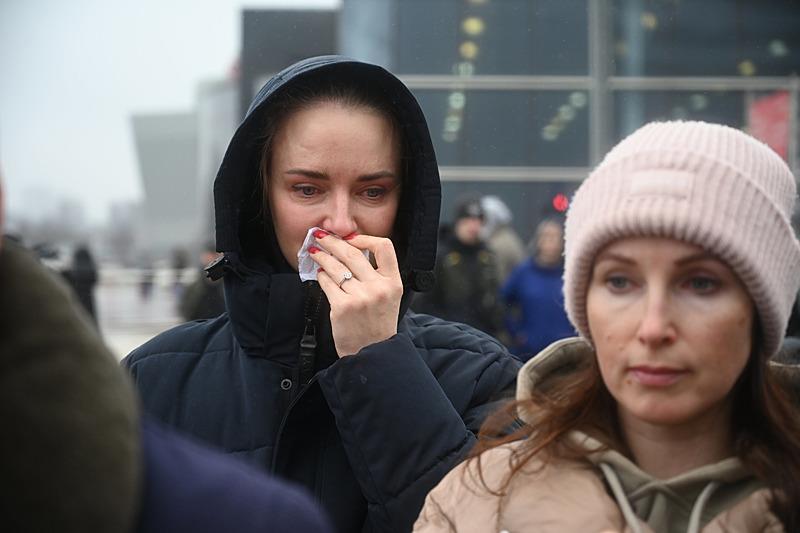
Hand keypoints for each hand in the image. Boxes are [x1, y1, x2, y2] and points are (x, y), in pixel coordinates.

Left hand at [310, 231, 402, 356]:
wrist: (371, 353)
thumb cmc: (377, 324)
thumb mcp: (390, 297)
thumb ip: (377, 276)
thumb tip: (352, 251)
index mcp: (393, 282)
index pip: (384, 247)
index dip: (365, 238)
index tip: (351, 238)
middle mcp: (378, 288)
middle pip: (352, 253)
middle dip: (333, 241)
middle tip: (321, 236)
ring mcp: (360, 297)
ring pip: (336, 267)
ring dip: (322, 256)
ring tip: (315, 252)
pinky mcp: (342, 307)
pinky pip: (327, 283)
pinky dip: (321, 276)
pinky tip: (319, 274)